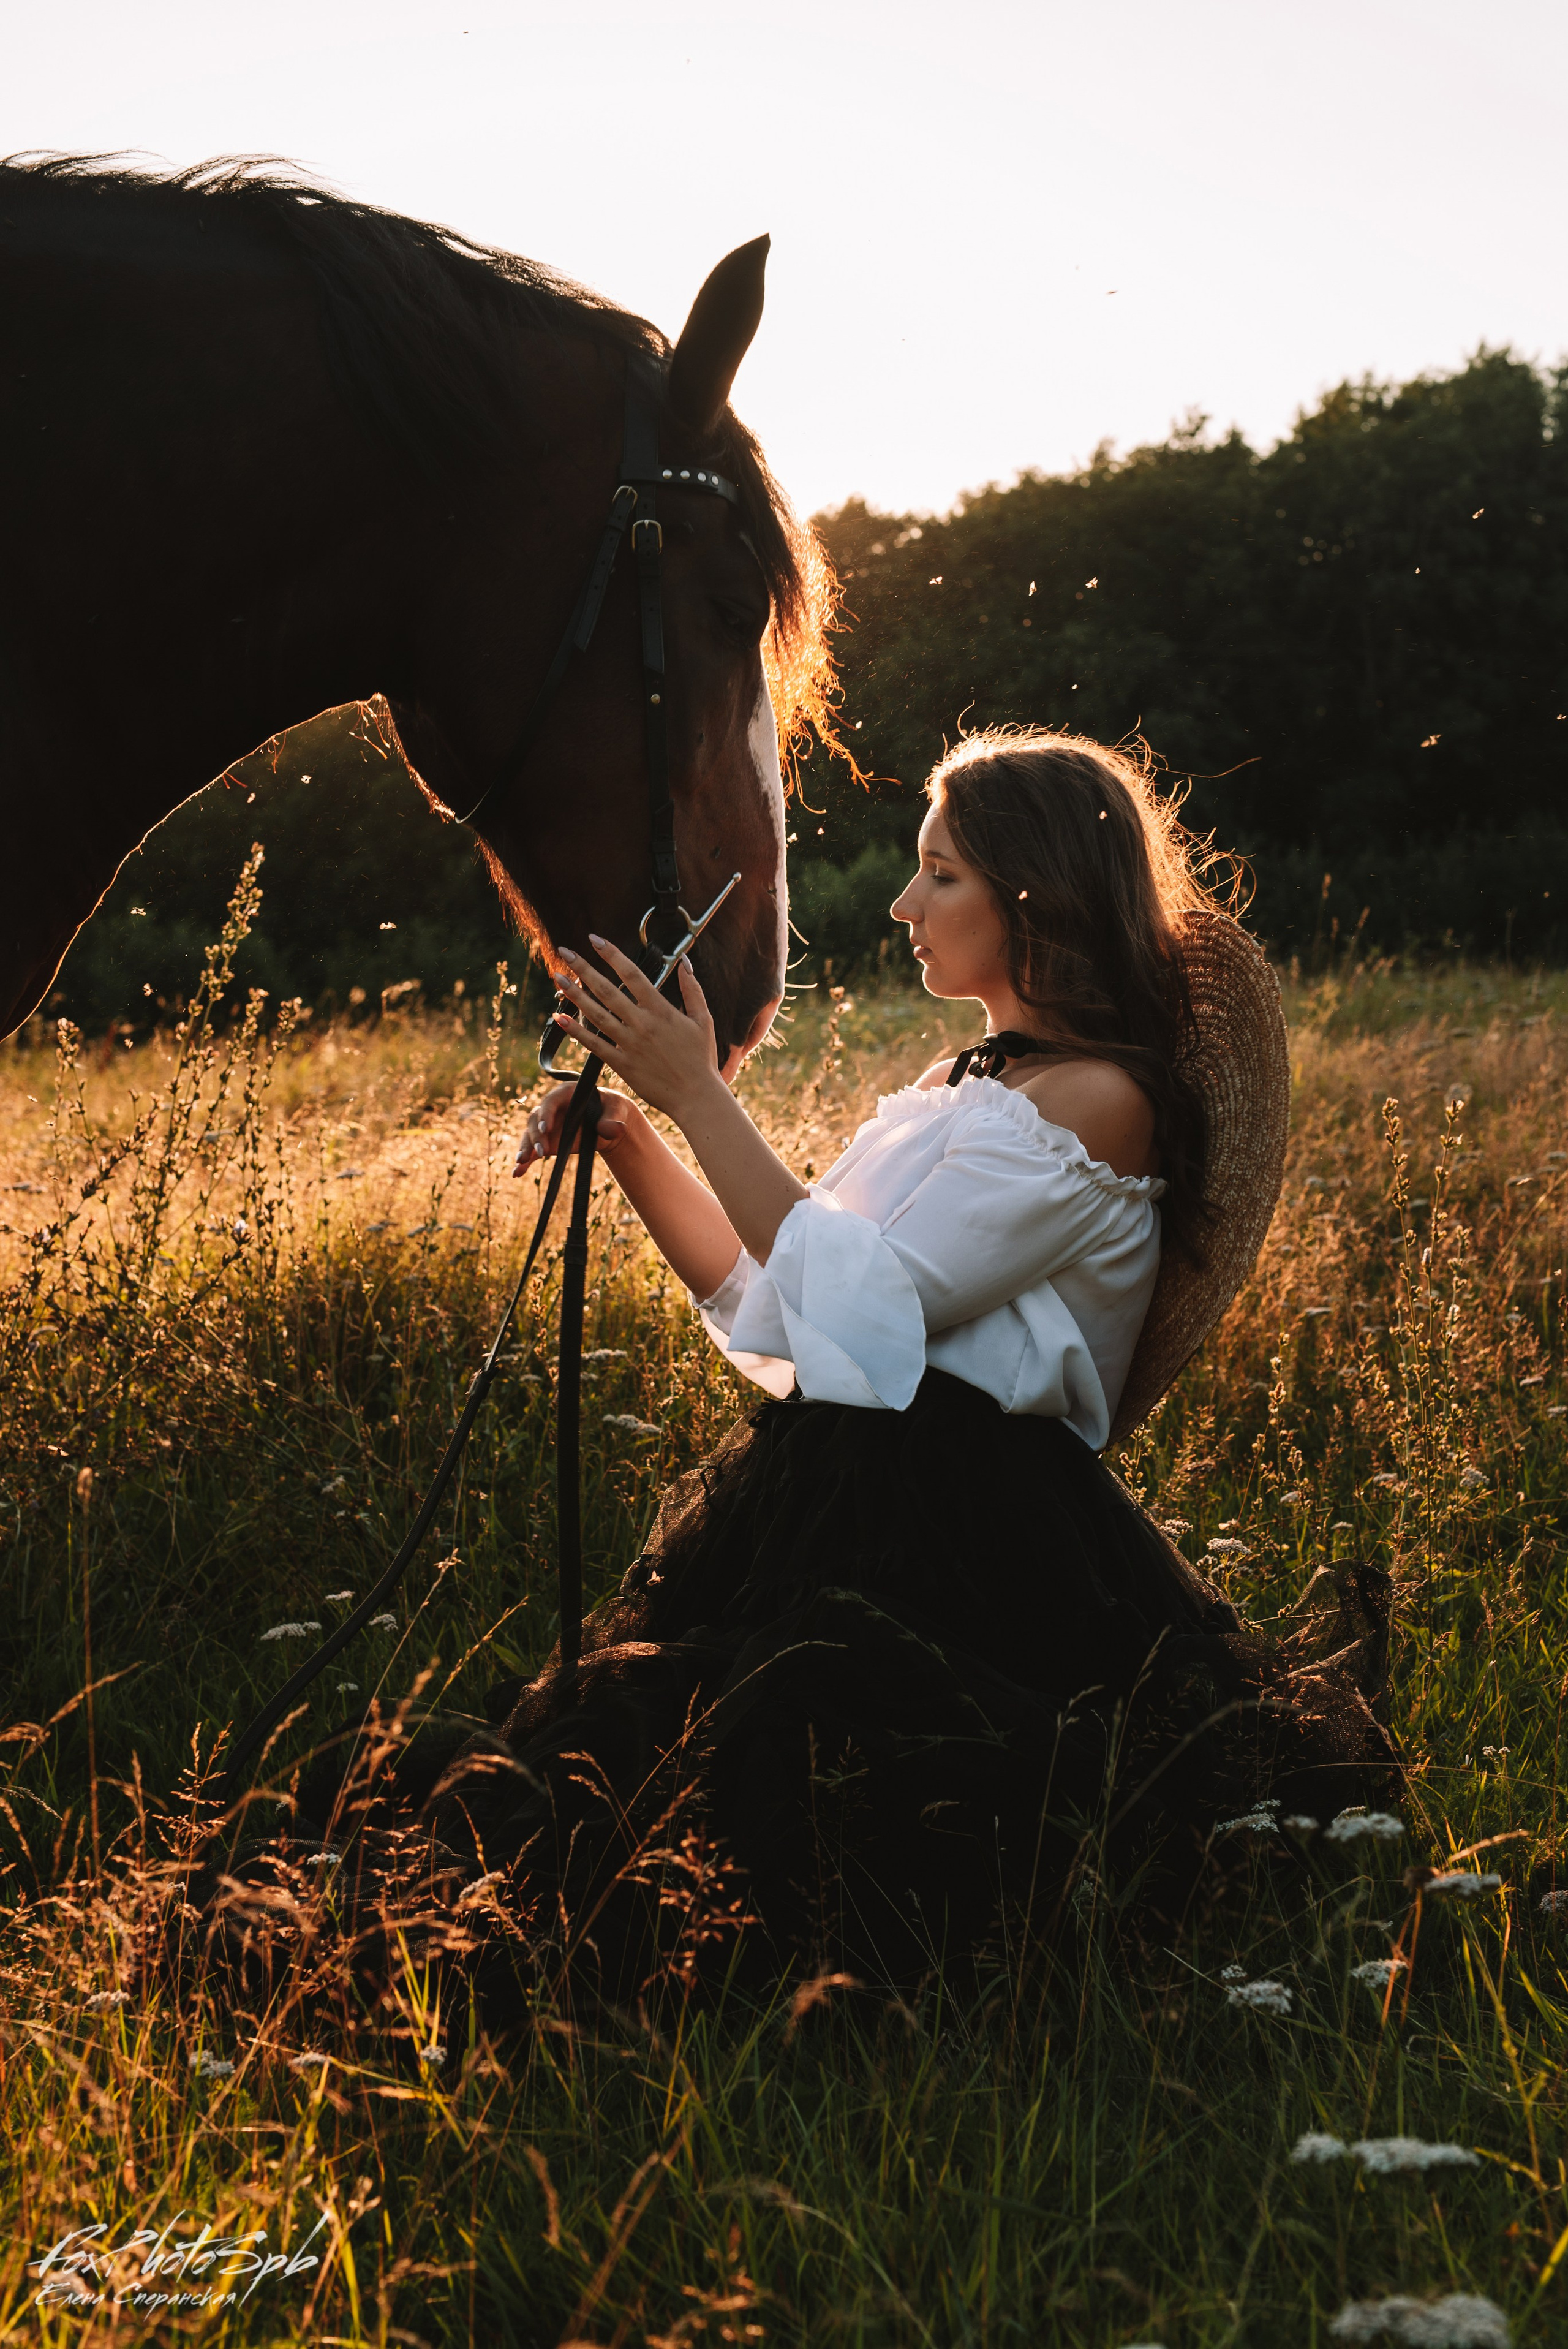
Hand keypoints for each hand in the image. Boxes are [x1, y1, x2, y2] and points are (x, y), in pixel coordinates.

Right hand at [513, 1082, 639, 1176]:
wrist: (608, 1121)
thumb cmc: (612, 1109)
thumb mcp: (616, 1110)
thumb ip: (612, 1120)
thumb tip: (613, 1130)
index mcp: (566, 1093)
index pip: (551, 1101)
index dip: (546, 1114)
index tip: (545, 1129)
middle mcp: (552, 1108)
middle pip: (536, 1119)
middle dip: (536, 1136)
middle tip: (541, 1152)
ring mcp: (547, 1125)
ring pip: (530, 1134)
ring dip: (526, 1148)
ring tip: (522, 1162)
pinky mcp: (546, 1141)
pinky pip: (532, 1150)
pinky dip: (525, 1161)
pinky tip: (517, 1172)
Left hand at [546, 935, 722, 1124]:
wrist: (696, 1097)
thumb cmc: (702, 1059)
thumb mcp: (704, 1020)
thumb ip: (693, 989)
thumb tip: (686, 961)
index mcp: (661, 1010)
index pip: (633, 974)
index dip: (612, 954)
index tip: (595, 940)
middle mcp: (642, 1024)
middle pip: (607, 990)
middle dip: (584, 968)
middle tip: (565, 951)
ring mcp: (629, 1044)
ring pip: (596, 1014)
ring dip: (574, 995)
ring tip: (557, 977)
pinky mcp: (622, 1064)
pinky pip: (594, 1045)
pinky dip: (576, 1031)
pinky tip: (560, 1018)